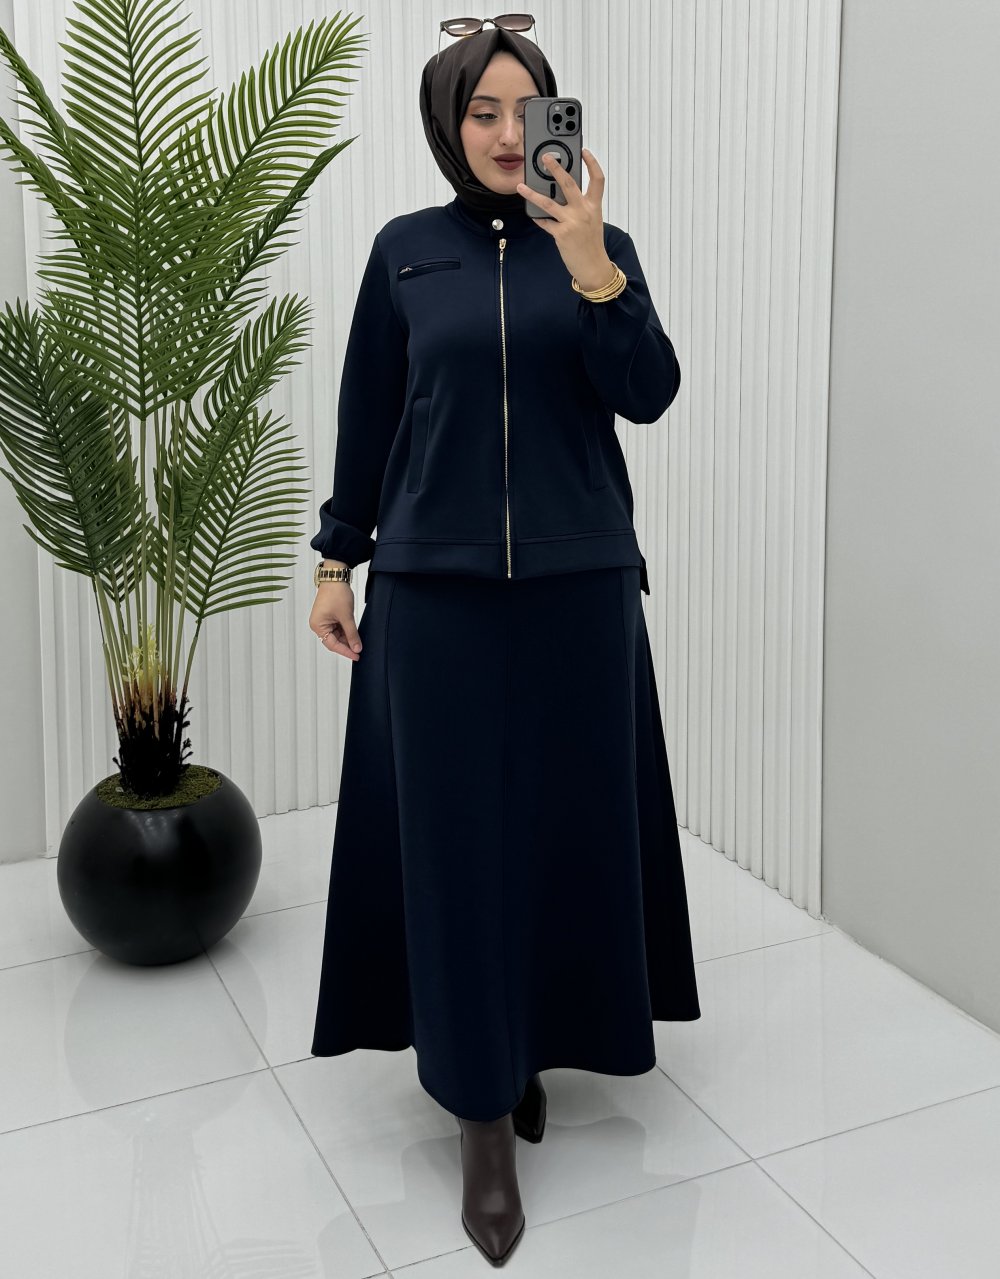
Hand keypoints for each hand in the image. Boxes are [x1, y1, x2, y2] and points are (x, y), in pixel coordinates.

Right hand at [308, 583, 362, 660]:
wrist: (336, 577)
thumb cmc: (336, 593)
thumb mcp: (346, 616)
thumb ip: (352, 634)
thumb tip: (357, 648)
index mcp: (318, 626)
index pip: (332, 645)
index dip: (345, 651)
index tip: (356, 656)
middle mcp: (318, 625)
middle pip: (334, 641)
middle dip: (347, 645)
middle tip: (359, 651)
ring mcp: (324, 620)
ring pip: (337, 635)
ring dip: (347, 638)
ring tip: (359, 641)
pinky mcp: (330, 616)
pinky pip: (338, 628)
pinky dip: (346, 631)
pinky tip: (355, 635)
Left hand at [516, 148, 615, 290]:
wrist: (593, 266)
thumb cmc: (591, 244)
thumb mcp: (592, 221)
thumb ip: (581, 206)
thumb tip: (562, 195)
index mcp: (594, 206)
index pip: (597, 179)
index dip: (592, 163)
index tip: (584, 152)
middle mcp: (584, 211)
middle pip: (568, 183)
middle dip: (556, 168)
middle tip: (545, 157)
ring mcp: (572, 222)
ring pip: (549, 202)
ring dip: (532, 193)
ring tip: (521, 186)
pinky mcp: (561, 234)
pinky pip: (545, 222)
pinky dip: (538, 218)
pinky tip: (533, 215)